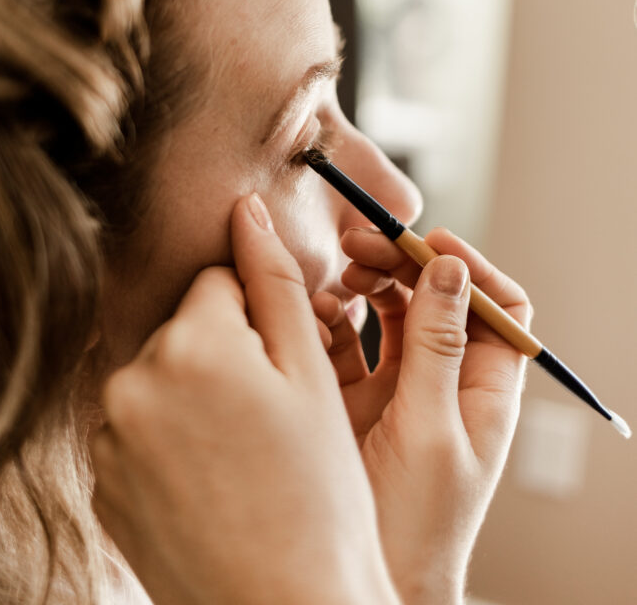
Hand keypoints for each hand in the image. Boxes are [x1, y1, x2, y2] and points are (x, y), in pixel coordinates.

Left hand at [92, 194, 400, 604]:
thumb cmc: (318, 495)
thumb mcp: (311, 376)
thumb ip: (274, 280)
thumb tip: (246, 209)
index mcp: (189, 345)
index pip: (218, 281)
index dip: (261, 318)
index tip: (285, 367)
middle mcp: (131, 383)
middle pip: (186, 329)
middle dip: (226, 354)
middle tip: (272, 418)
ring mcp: (110, 439)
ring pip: (163, 378)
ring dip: (196, 397)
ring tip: (244, 456)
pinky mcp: (104, 484)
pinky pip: (140, 430)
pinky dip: (171, 442)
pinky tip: (213, 481)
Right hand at [312, 226, 530, 604]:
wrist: (350, 583)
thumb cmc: (413, 526)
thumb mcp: (429, 430)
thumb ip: (436, 349)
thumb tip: (451, 271)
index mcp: (483, 391)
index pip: (497, 308)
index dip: (469, 268)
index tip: (427, 242)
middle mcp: (443, 382)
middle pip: (436, 298)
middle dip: (403, 263)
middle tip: (361, 245)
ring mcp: (396, 388)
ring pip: (389, 311)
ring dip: (367, 284)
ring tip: (338, 276)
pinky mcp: (351, 397)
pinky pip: (345, 339)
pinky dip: (332, 317)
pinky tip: (314, 313)